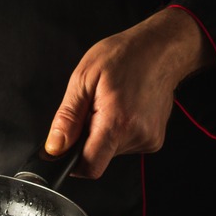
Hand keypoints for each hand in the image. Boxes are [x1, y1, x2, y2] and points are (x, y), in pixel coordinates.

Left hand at [45, 7, 213, 178]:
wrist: (161, 49)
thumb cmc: (124, 56)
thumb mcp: (83, 79)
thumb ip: (67, 117)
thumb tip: (54, 147)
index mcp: (117, 122)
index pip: (90, 166)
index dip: (71, 162)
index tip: (64, 148)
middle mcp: (137, 135)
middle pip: (98, 158)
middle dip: (86, 138)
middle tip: (93, 108)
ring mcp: (149, 139)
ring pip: (110, 151)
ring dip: (102, 133)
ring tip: (110, 104)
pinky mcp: (154, 140)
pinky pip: (123, 145)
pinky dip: (116, 131)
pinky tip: (123, 109)